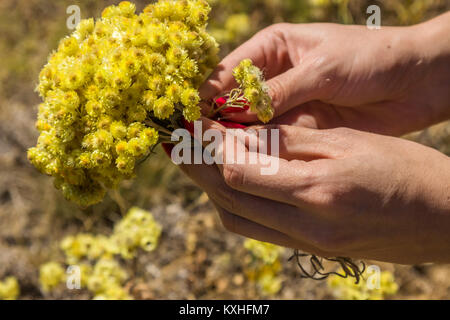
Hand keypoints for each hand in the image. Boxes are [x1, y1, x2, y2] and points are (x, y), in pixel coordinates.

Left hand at [179, 119, 449, 263]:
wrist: (441, 220)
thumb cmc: (406, 172)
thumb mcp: (349, 144)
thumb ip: (293, 145)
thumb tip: (246, 138)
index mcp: (315, 192)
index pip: (237, 170)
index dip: (208, 146)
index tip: (192, 125)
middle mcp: (304, 226)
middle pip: (228, 197)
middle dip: (196, 167)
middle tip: (177, 143)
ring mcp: (306, 243)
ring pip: (236, 218)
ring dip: (210, 189)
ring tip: (196, 161)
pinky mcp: (310, 249)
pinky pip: (256, 229)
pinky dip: (234, 205)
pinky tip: (231, 185)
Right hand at [200, 13, 449, 135]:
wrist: (415, 81)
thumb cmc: (370, 58)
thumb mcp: (322, 69)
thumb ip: (278, 92)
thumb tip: (234, 113)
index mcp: (272, 49)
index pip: (228, 73)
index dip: (206, 96)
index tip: (189, 118)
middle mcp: (272, 78)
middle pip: (232, 103)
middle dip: (214, 123)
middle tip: (192, 144)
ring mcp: (285, 106)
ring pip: (250, 126)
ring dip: (234, 141)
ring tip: (211, 158)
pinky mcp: (300, 128)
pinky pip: (272, 142)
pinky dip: (259, 153)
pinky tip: (244, 164)